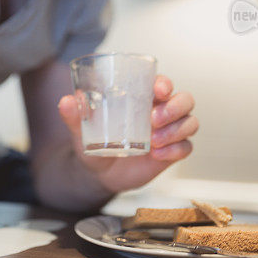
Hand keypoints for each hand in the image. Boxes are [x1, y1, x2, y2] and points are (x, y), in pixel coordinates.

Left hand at [58, 75, 197, 192]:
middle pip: (185, 100)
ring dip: (176, 129)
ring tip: (153, 141)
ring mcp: (169, 132)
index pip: (162, 83)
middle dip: (175, 107)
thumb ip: (74, 116)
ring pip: (190, 122)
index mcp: (142, 98)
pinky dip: (176, 149)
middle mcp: (160, 111)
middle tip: (154, 119)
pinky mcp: (172, 152)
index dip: (165, 83)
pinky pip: (187, 147)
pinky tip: (157, 155)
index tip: (158, 89)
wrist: (98, 174)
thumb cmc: (95, 143)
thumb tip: (66, 101)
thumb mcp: (82, 130)